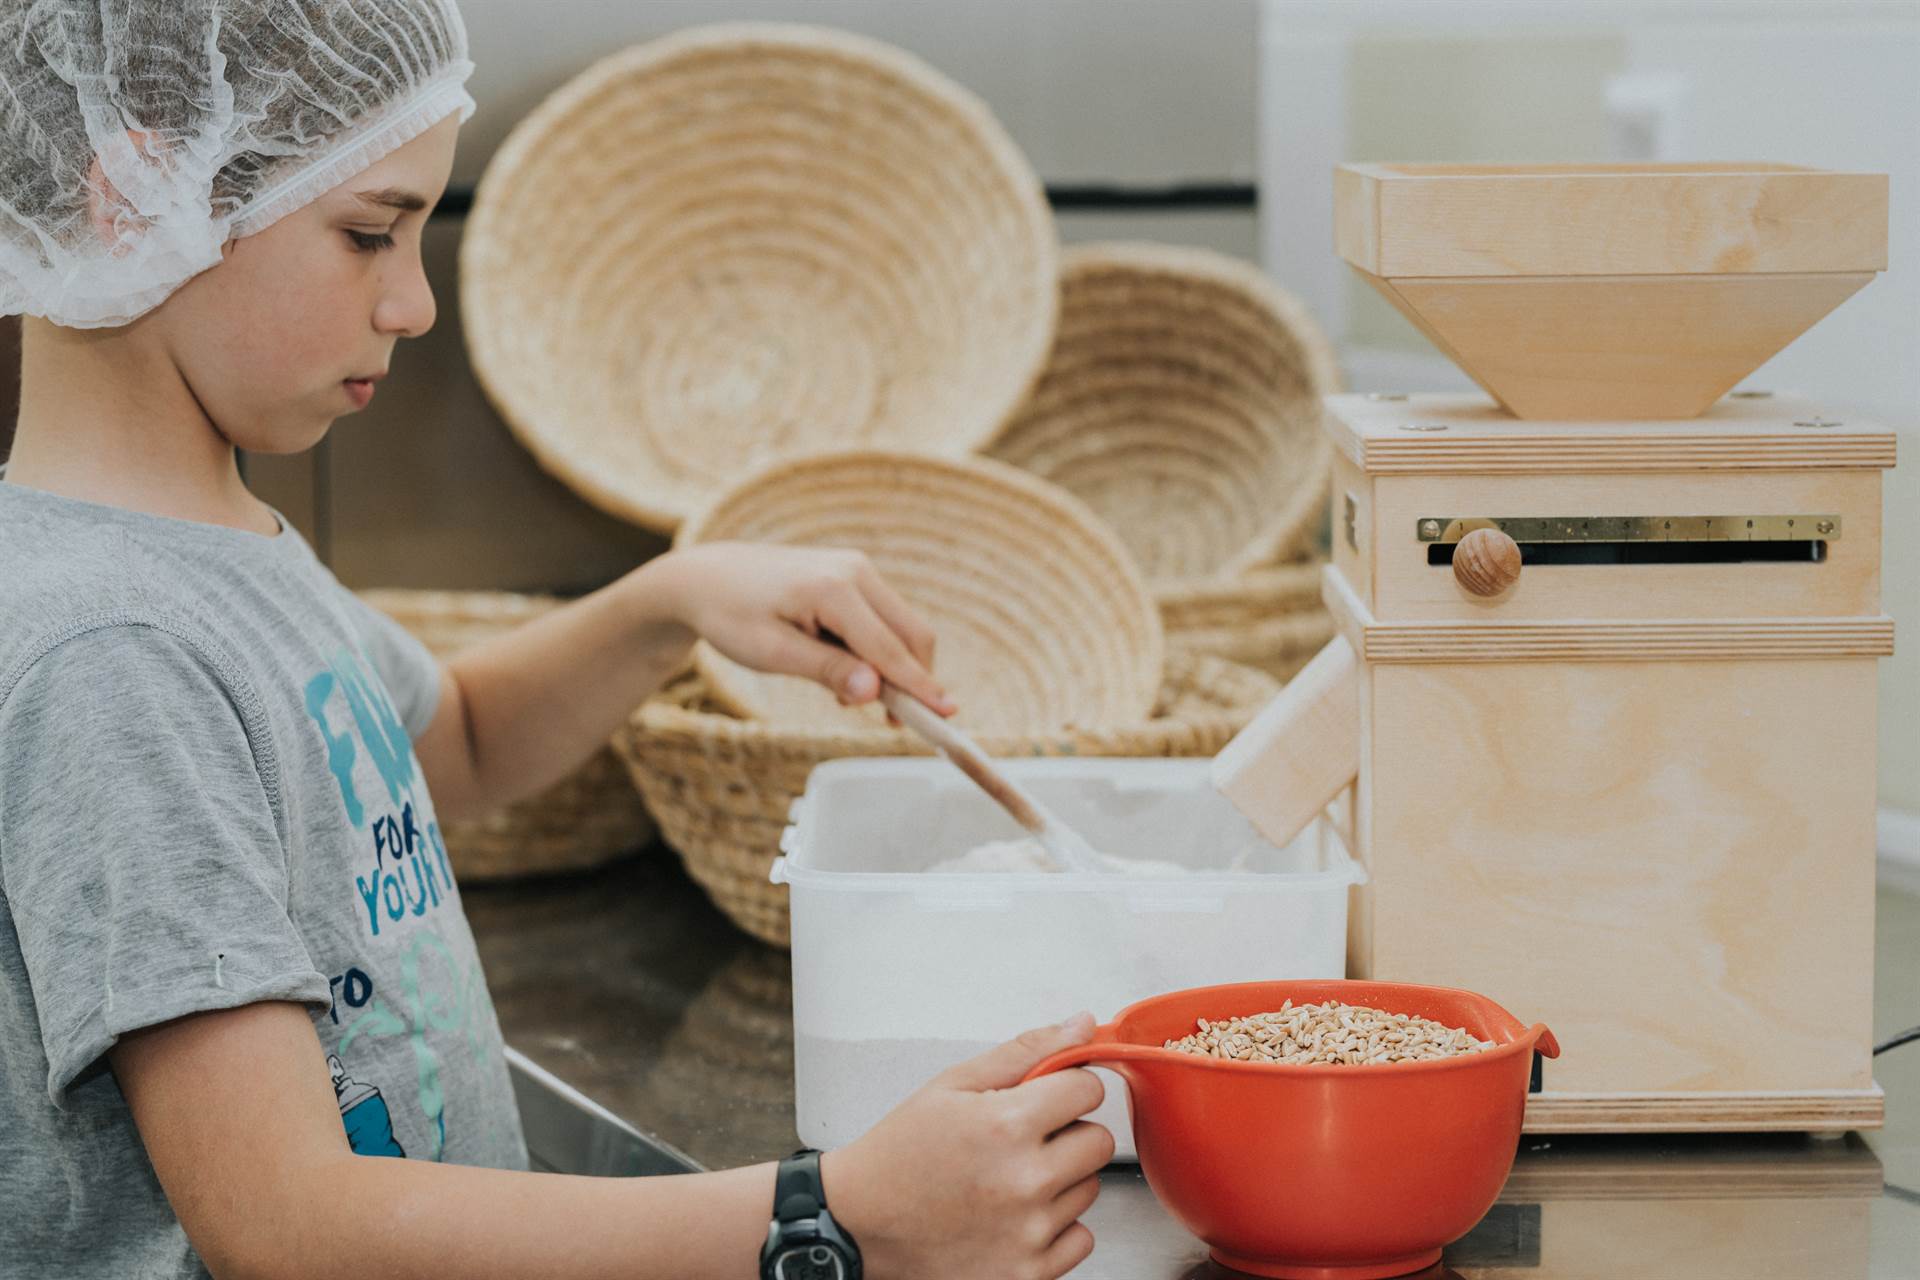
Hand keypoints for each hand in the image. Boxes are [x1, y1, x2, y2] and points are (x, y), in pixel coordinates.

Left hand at [651, 542, 955, 712]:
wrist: (707, 577)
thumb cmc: (731, 614)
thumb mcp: (771, 653)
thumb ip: (827, 671)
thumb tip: (874, 693)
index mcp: (833, 589)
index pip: (889, 649)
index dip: (919, 686)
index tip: (947, 715)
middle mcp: (855, 571)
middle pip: (910, 635)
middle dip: (910, 680)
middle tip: (887, 722)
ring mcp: (857, 569)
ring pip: (901, 628)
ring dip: (889, 667)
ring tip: (841, 692)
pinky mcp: (854, 575)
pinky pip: (883, 619)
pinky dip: (876, 651)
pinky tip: (841, 668)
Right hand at [821, 1014, 1111, 1279]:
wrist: (859, 1224)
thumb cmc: (901, 1152)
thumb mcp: (953, 1084)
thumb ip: (1026, 1051)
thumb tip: (1084, 1025)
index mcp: (1005, 1125)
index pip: (1088, 1089)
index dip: (1067, 1086)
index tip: (1045, 1097)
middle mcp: (1023, 1182)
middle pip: (1099, 1142)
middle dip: (1068, 1133)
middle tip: (1022, 1139)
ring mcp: (1028, 1233)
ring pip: (1089, 1190)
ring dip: (1060, 1181)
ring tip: (1007, 1179)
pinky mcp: (1027, 1274)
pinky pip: (1080, 1240)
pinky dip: (1055, 1228)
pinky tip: (1014, 1216)